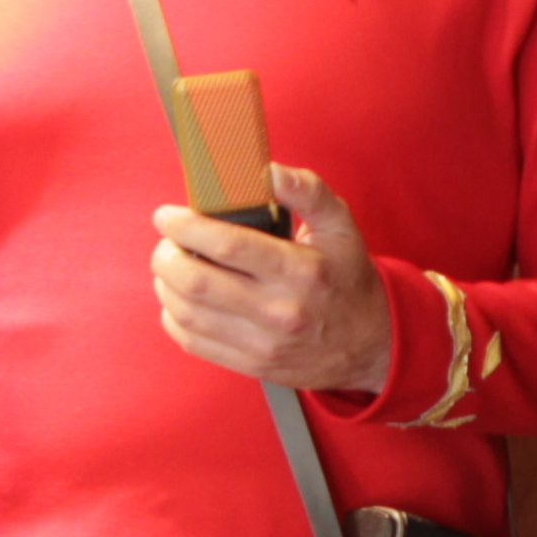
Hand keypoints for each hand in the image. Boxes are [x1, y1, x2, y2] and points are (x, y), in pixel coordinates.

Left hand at [153, 162, 394, 394]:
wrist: (370, 344)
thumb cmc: (347, 278)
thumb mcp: (340, 226)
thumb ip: (307, 191)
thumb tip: (270, 171)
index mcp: (301, 270)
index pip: (228, 246)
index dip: (186, 227)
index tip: (167, 215)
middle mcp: (280, 310)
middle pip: (197, 282)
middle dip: (167, 256)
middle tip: (167, 241)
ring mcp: (263, 343)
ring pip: (188, 313)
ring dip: (166, 285)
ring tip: (172, 266)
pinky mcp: (251, 365)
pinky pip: (193, 342)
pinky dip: (173, 316)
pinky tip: (180, 299)